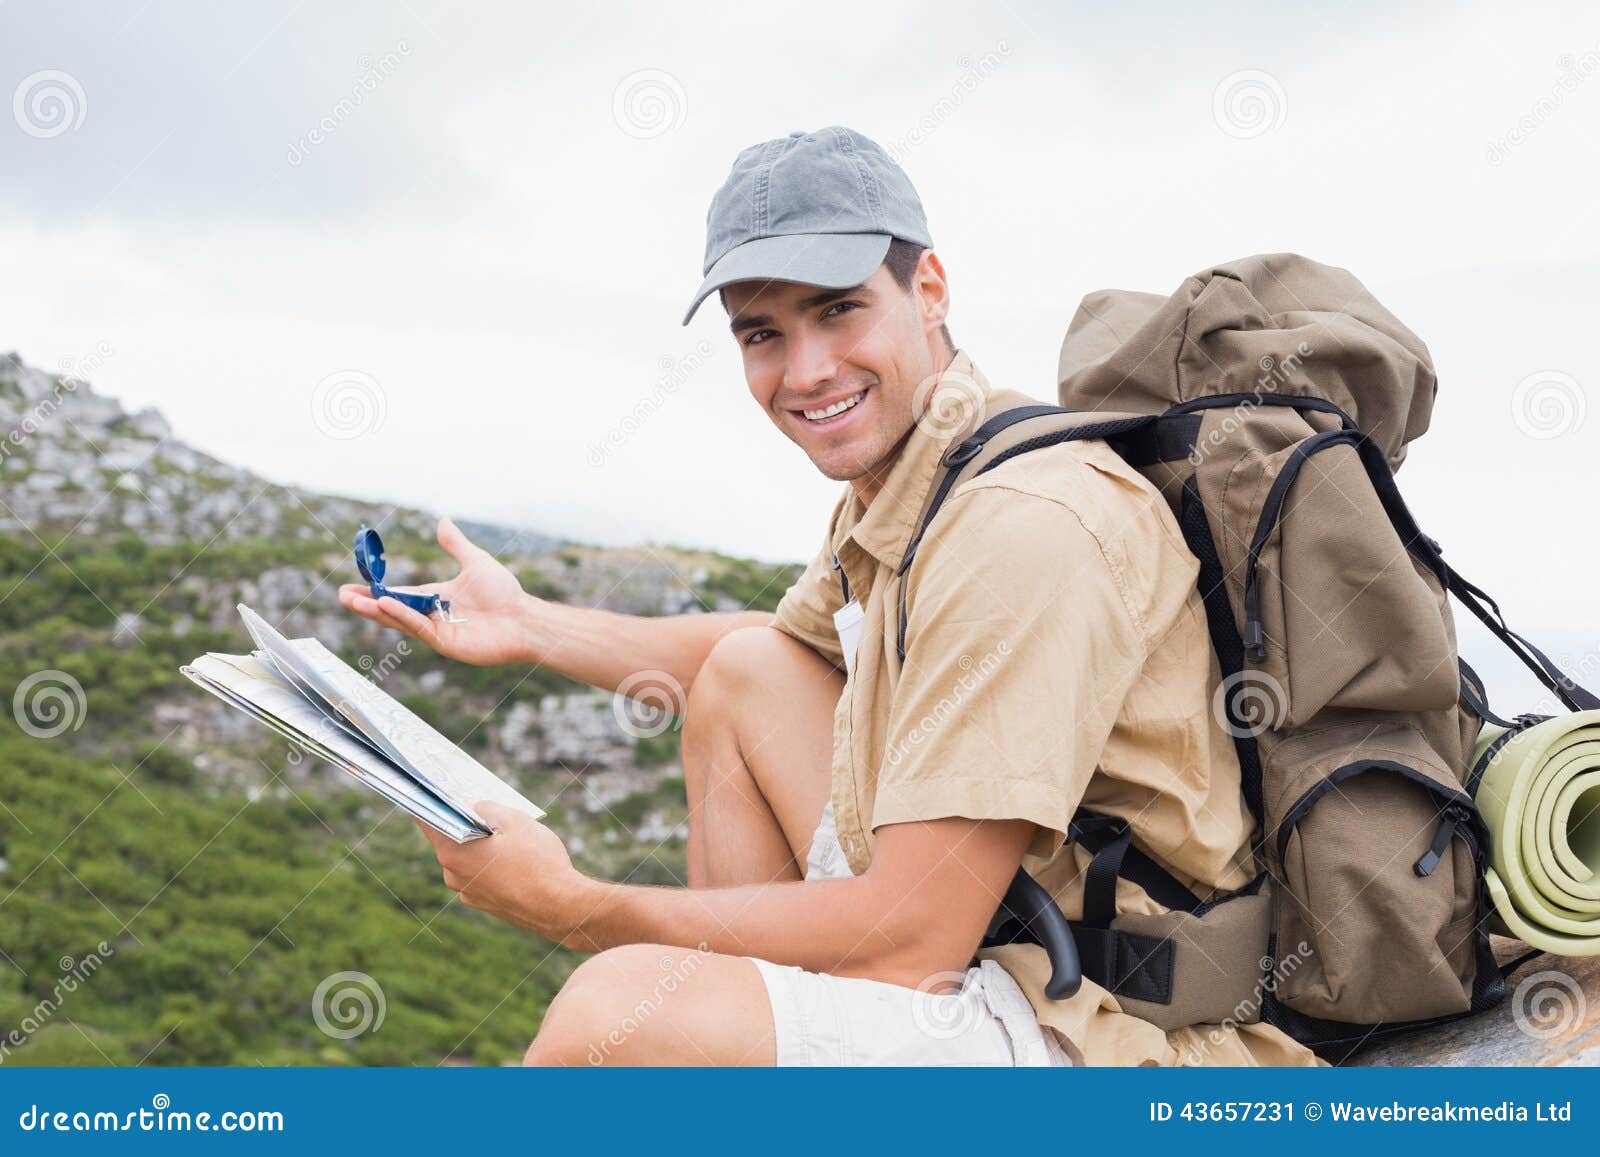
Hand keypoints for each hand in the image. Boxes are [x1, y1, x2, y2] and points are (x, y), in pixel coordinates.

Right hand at [338, 517, 537, 666]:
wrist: (523, 618)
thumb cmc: (504, 593)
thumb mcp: (474, 562)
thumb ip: (455, 544)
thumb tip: (442, 521)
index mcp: (435, 599)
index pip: (399, 595)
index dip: (376, 592)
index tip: (352, 586)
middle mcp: (431, 616)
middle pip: (392, 610)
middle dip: (367, 604)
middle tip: (342, 596)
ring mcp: (436, 631)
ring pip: (400, 620)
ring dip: (376, 610)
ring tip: (352, 601)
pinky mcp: (444, 643)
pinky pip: (418, 627)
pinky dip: (401, 615)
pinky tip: (384, 604)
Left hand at [416, 802, 596, 946]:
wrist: (560, 907)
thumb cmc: (536, 862)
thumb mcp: (515, 821)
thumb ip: (489, 808)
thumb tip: (477, 807)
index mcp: (452, 853)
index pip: (429, 821)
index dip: (432, 801)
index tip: (436, 787)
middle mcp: (453, 876)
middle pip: (451, 839)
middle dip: (464, 821)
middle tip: (480, 801)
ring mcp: (469, 893)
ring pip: (469, 859)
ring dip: (481, 844)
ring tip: (507, 829)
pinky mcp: (487, 904)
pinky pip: (482, 875)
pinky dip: (492, 863)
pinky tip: (515, 855)